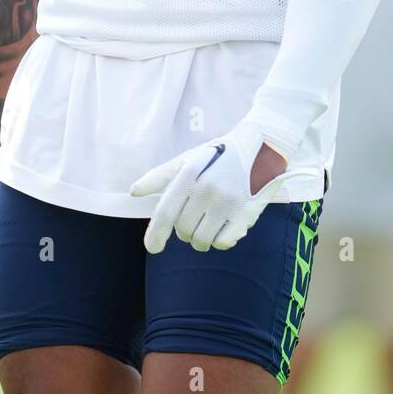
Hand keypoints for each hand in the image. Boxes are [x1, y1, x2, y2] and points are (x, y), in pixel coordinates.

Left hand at [131, 118, 292, 253]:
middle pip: (183, 230)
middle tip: (192, 219)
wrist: (258, 145)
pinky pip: (223, 242)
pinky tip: (222, 227)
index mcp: (189, 173)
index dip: (156, 234)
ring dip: (200, 238)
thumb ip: (159, 176)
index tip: (153, 248)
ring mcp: (227, 201)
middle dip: (184, 231)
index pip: (166, 212)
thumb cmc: (216, 155)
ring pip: (202, 240)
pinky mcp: (246, 212)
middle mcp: (207, 188)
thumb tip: (134, 192)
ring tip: (206, 223)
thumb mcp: (187, 159)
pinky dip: (220, 240)